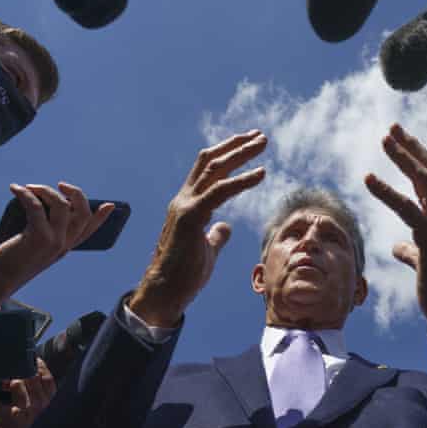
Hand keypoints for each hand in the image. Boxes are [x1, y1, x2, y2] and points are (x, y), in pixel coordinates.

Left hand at [0, 182, 113, 296]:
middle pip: (82, 213)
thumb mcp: (33, 248)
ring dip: (46, 190)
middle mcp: (64, 244)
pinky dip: (26, 194)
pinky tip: (16, 189)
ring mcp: (54, 241)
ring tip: (30, 187)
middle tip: (60, 185)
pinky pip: (36, 207)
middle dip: (76, 194)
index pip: (89, 231)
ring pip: (62, 205)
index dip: (101, 217)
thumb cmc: (10, 262)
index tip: (109, 205)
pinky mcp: (38, 237)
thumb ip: (42, 232)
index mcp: (65, 248)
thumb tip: (38, 206)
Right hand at [129, 130, 266, 325]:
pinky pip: (219, 191)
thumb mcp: (206, 249)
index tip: (249, 144)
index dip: (227, 154)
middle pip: (210, 161)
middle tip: (259, 135)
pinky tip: (261, 173)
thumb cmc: (183, 274)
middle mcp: (184, 199)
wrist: (164, 292)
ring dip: (240, 153)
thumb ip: (216, 235)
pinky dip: (242, 180)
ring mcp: (185, 206)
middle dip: (236, 145)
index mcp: (187, 205)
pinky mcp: (191, 217)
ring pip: (214, 169)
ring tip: (262, 142)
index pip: (207, 170)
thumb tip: (226, 226)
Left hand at [365, 123, 426, 345]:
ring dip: (404, 157)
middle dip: (412, 148)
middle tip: (392, 129)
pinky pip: (407, 209)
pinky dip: (386, 191)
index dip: (422, 157)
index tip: (403, 140)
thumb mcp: (425, 263)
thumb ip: (412, 250)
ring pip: (425, 182)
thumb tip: (397, 247)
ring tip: (384, 140)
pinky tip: (368, 178)